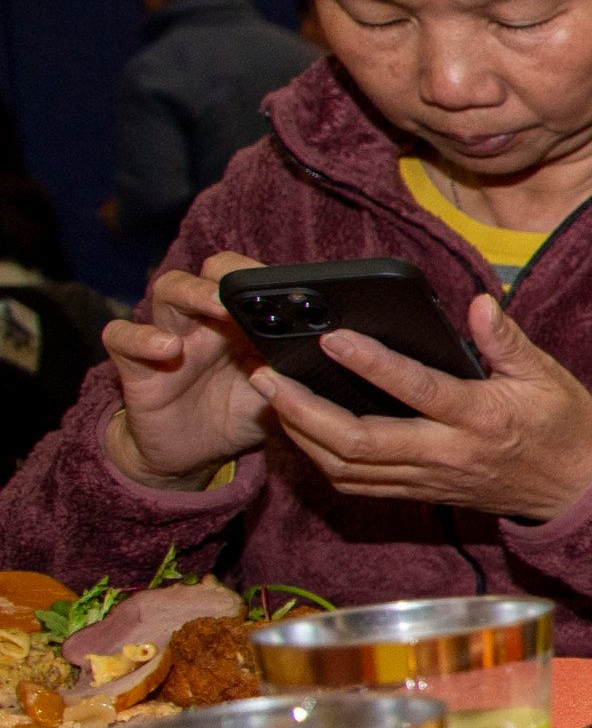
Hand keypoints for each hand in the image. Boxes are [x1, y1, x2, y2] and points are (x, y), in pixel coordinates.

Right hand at [97, 253, 276, 488]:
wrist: (194, 453)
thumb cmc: (240, 413)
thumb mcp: (278, 394)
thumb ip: (297, 373)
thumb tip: (335, 356)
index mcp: (241, 322)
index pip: (246, 279)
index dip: (263, 276)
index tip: (288, 285)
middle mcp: (204, 321)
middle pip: (207, 273)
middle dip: (226, 274)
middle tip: (249, 290)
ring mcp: (168, 336)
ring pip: (167, 290)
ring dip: (193, 293)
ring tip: (217, 306)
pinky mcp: (136, 363)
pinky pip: (121, 337)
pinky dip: (139, 336)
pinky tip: (167, 347)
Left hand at [251, 291, 591, 521]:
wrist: (576, 489)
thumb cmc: (562, 425)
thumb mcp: (546, 375)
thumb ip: (507, 340)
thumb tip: (480, 303)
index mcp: (480, 418)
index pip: (416, 390)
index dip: (371, 364)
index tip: (333, 339)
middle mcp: (447, 453)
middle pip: (359, 441)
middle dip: (304, 409)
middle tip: (268, 377)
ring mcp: (428, 479)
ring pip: (347, 467)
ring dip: (301, 434)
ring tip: (272, 399)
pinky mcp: (419, 494)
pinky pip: (357, 484)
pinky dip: (321, 459)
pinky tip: (302, 431)